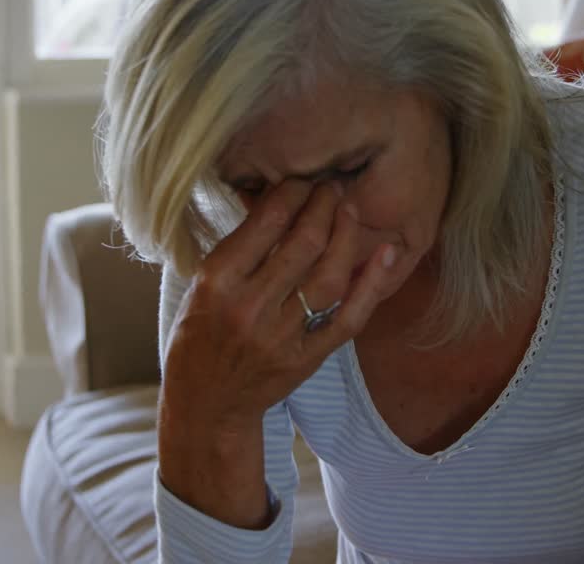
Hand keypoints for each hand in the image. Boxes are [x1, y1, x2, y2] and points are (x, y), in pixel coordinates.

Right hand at [161, 179, 395, 432]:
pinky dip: (371, 285)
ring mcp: (282, 335)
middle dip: (324, 205)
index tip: (302, 179)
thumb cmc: (198, 337)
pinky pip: (348, 317)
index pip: (266, 222)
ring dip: (347, 235)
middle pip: (303, 242)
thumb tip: (277, 200)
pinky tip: (385, 255)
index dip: (292, 192)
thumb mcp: (199, 286)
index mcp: (217, 282)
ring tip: (351, 209)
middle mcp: (251, 306)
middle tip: (333, 187)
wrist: (206, 404)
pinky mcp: (308, 357)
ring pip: (329, 275)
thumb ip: (238, 249)